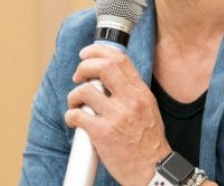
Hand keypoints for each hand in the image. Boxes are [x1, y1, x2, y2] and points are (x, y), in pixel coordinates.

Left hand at [65, 44, 170, 185]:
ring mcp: (117, 117)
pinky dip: (70, 115)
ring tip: (75, 103)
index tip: (86, 54)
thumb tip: (108, 78)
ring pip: (85, 91)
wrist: (153, 171)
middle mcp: (130, 101)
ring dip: (74, 95)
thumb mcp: (148, 109)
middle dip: (84, 67)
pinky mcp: (103, 133)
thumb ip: (131, 92)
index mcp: (141, 93)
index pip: (120, 59)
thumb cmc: (149, 143)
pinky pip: (77, 116)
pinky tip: (74, 120)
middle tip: (78, 76)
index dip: (99, 51)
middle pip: (103, 67)